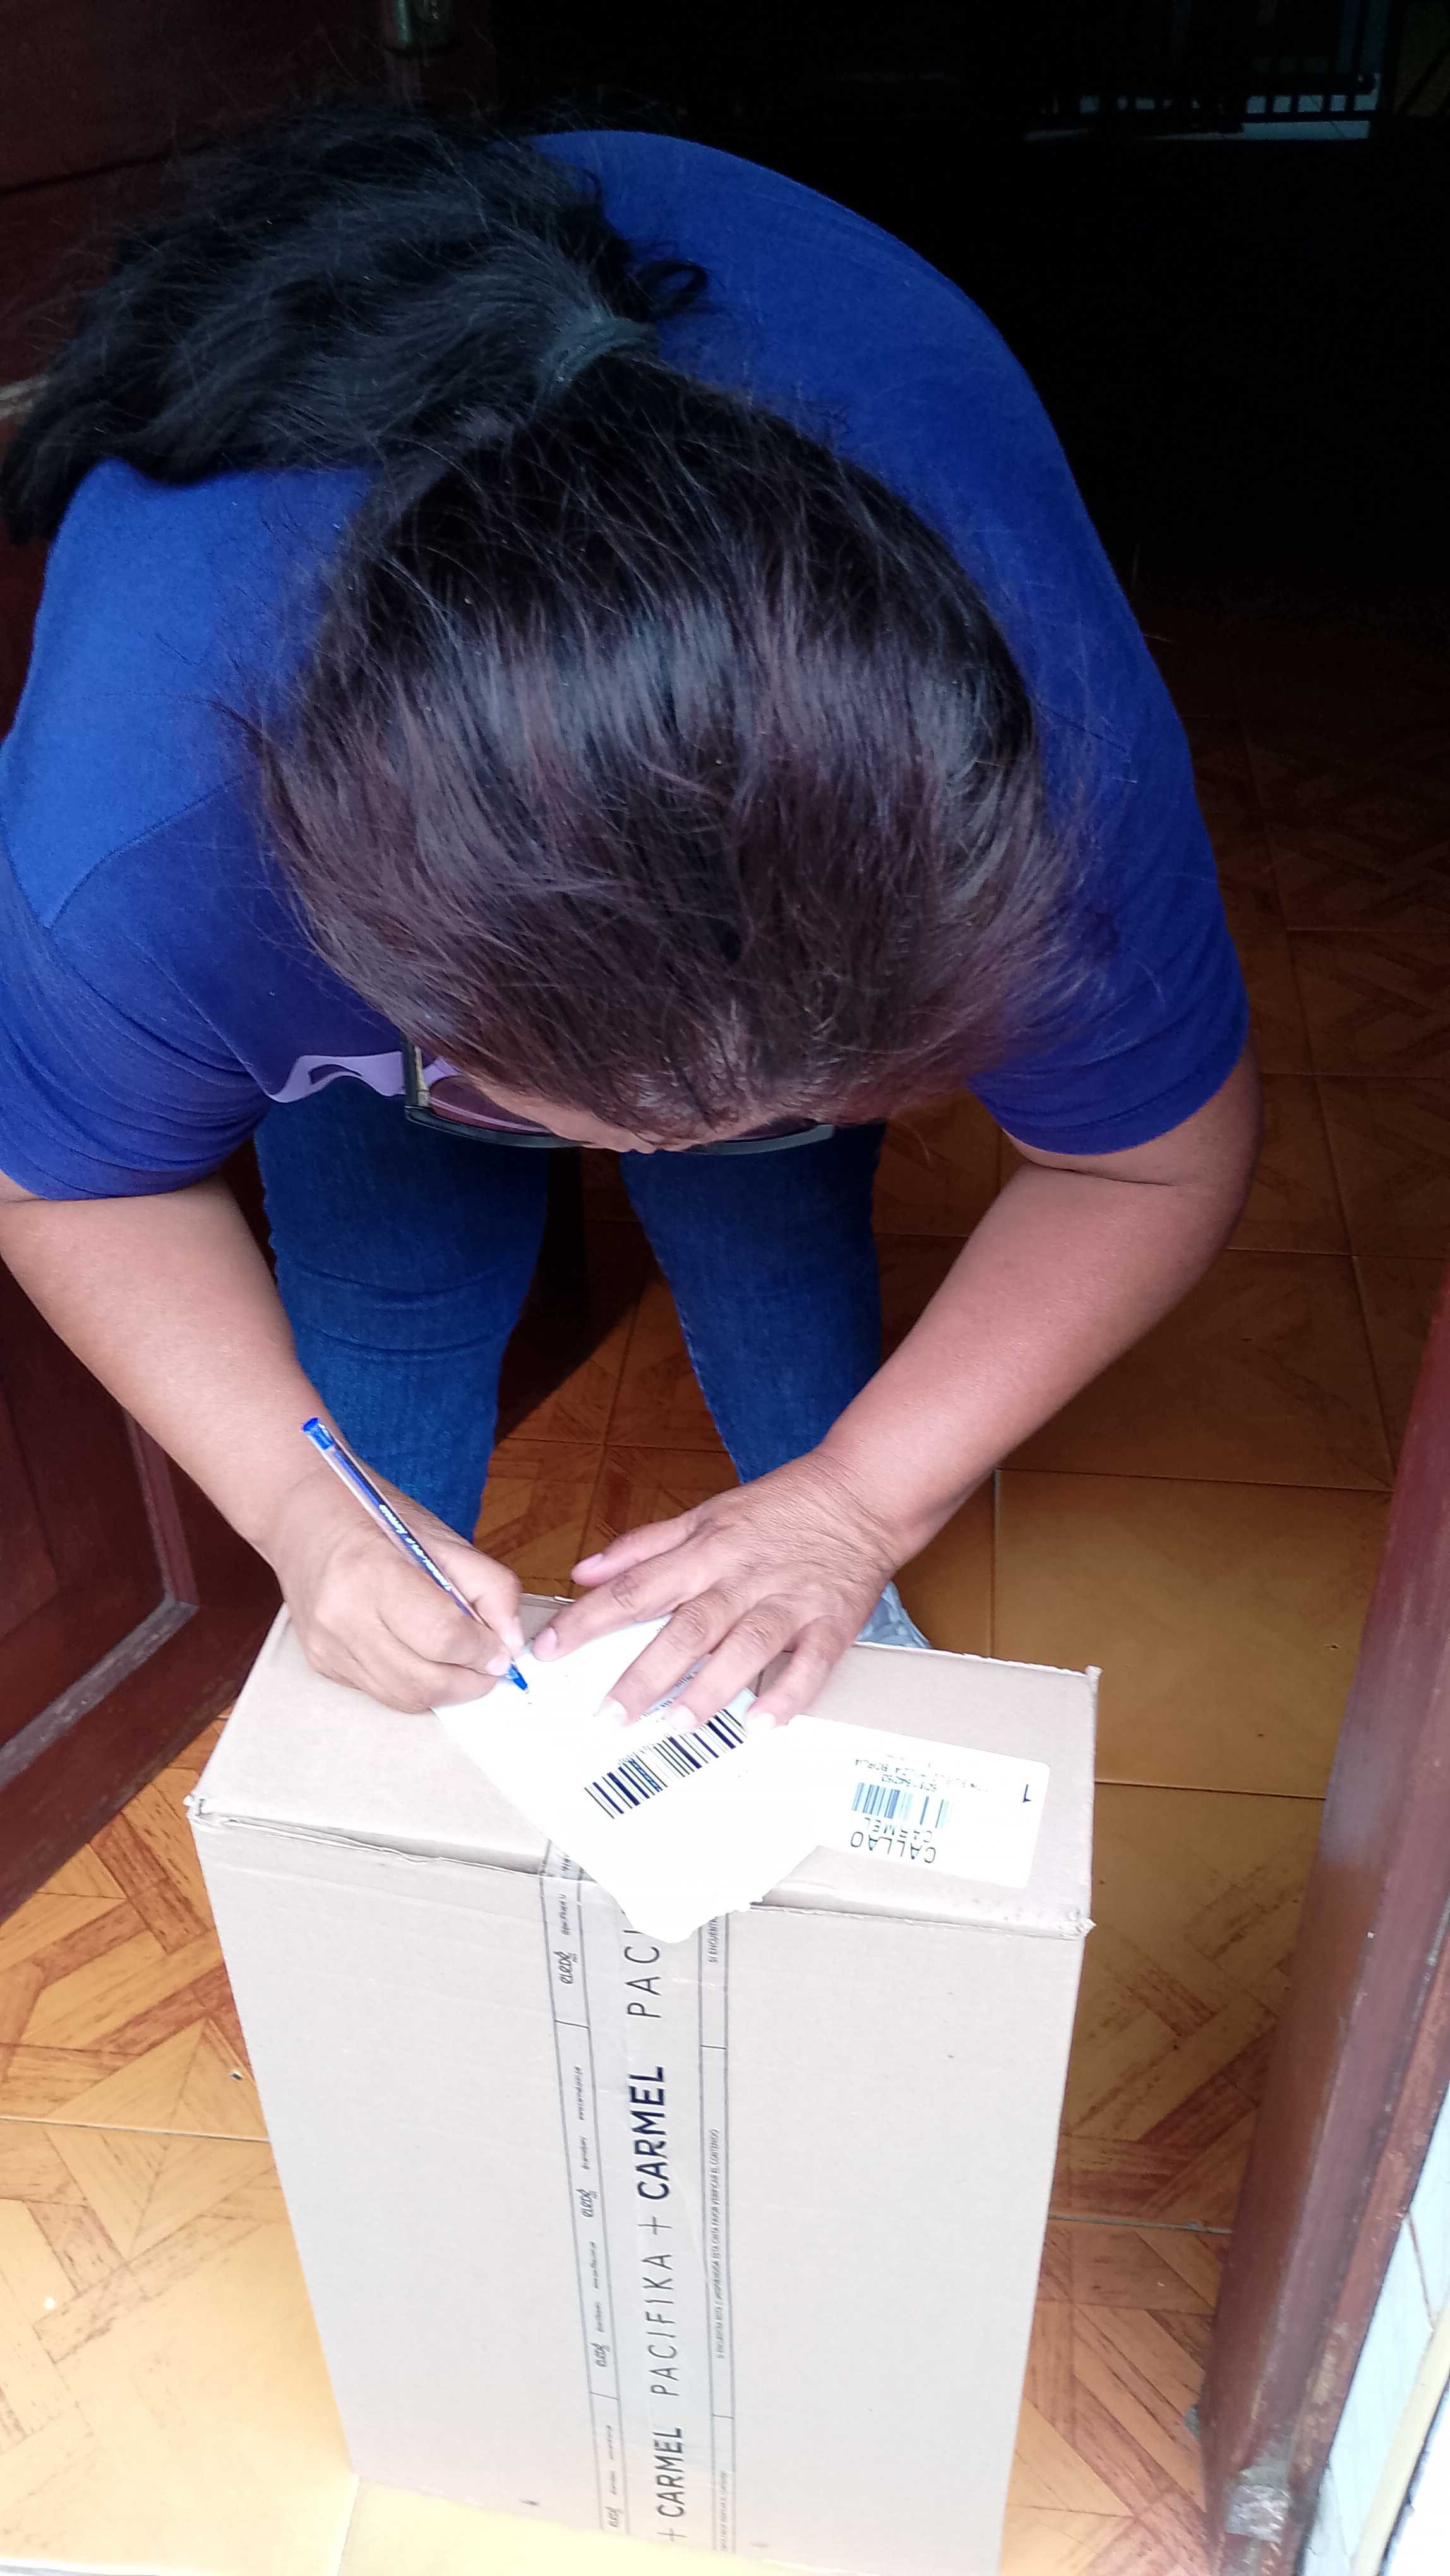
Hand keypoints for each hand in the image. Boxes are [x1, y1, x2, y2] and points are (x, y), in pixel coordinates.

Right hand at [262, 1459, 523, 1712]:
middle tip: (489, 1665)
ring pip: (403, 1698)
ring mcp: (327, 1645)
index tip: (500, 1649)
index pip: (442, 1635)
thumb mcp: (443, 1538)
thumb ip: (490, 1587)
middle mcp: (342, 1615)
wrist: (302, 1515)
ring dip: (445, 1690)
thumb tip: (510, 1644)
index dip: (482, 1650)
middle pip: (423, 1680)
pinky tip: (421, 1656)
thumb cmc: (375, 1518)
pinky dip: (413, 1682)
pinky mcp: (321, 1663)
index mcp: (373, 1572)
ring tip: (461, 1664)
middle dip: (470, 1681)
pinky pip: (381, 1692)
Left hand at [532, 1449, 900, 1730]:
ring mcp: (789, 1602)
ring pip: (745, 1647)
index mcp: (706, 1551)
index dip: (588, 1620)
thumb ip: (644, 1546)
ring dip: (711, 1688)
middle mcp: (743, 1579)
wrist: (862, 1493)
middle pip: (687, 1627)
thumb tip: (585, 1571)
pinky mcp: (830, 1624)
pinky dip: (787, 1695)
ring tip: (677, 1724)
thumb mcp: (705, 1513)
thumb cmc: (779, 1507)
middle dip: (644, 1674)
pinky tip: (762, 1725)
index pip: (636, 1588)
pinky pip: (810, 1664)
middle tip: (608, 1717)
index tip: (548, 1652)